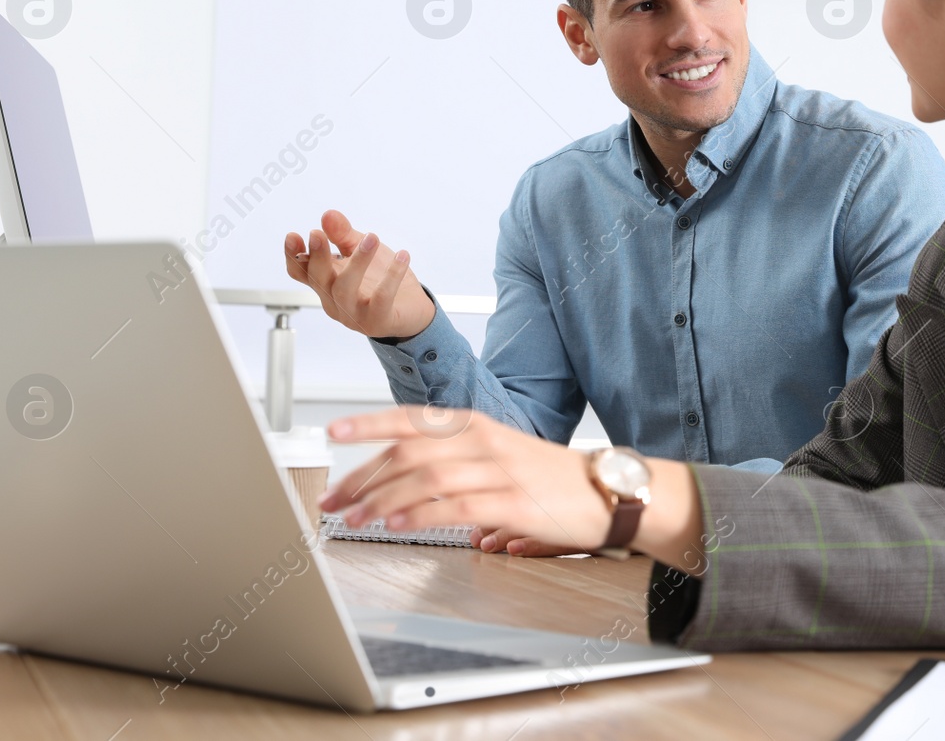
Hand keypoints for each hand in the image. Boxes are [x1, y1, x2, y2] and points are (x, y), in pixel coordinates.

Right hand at [284, 209, 435, 339]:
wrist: (411, 308)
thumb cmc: (379, 278)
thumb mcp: (359, 249)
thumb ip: (342, 234)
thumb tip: (328, 215)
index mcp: (326, 282)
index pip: (300, 272)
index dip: (293, 256)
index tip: (293, 236)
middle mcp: (334, 300)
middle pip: (318, 280)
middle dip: (317, 257)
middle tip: (318, 234)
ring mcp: (354, 314)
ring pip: (345, 289)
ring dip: (357, 262)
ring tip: (371, 238)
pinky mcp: (378, 320)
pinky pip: (382, 298)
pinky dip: (391, 276)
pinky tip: (402, 256)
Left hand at [318, 407, 613, 551]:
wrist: (610, 493)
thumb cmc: (555, 479)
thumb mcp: (501, 459)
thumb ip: (459, 470)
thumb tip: (420, 497)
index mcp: (477, 427)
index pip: (412, 419)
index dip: (369, 423)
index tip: (333, 431)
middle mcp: (483, 442)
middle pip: (408, 452)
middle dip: (363, 476)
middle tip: (334, 499)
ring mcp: (499, 471)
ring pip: (425, 478)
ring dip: (382, 499)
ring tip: (355, 518)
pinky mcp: (514, 503)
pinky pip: (456, 507)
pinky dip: (421, 515)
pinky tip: (397, 524)